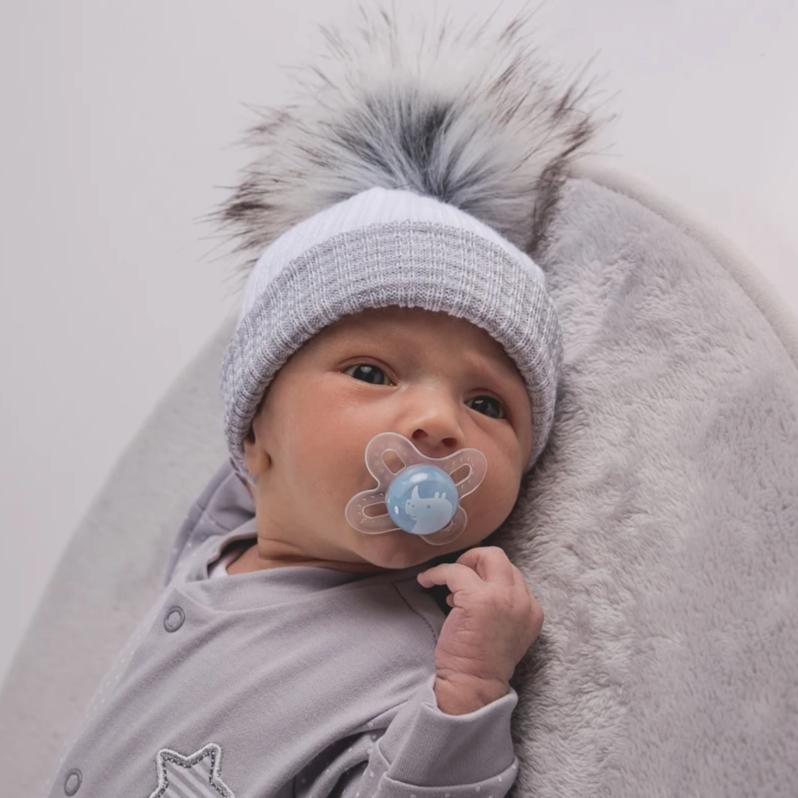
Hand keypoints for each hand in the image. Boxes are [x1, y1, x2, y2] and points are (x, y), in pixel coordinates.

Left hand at [416, 546, 543, 691]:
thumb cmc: (481, 662)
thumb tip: (476, 580)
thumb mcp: (506, 631)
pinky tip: (426, 581)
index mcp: (532, 610)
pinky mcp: (478, 598)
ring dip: (460, 564)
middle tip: (459, 574)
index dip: (487, 577)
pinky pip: (454, 571)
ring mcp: (503, 598)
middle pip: (501, 558)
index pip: (512, 575)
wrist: (473, 686)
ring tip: (444, 581)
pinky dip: (437, 573)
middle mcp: (523, 601)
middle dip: (477, 560)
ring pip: (485, 556)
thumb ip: (502, 606)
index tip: (470, 588)